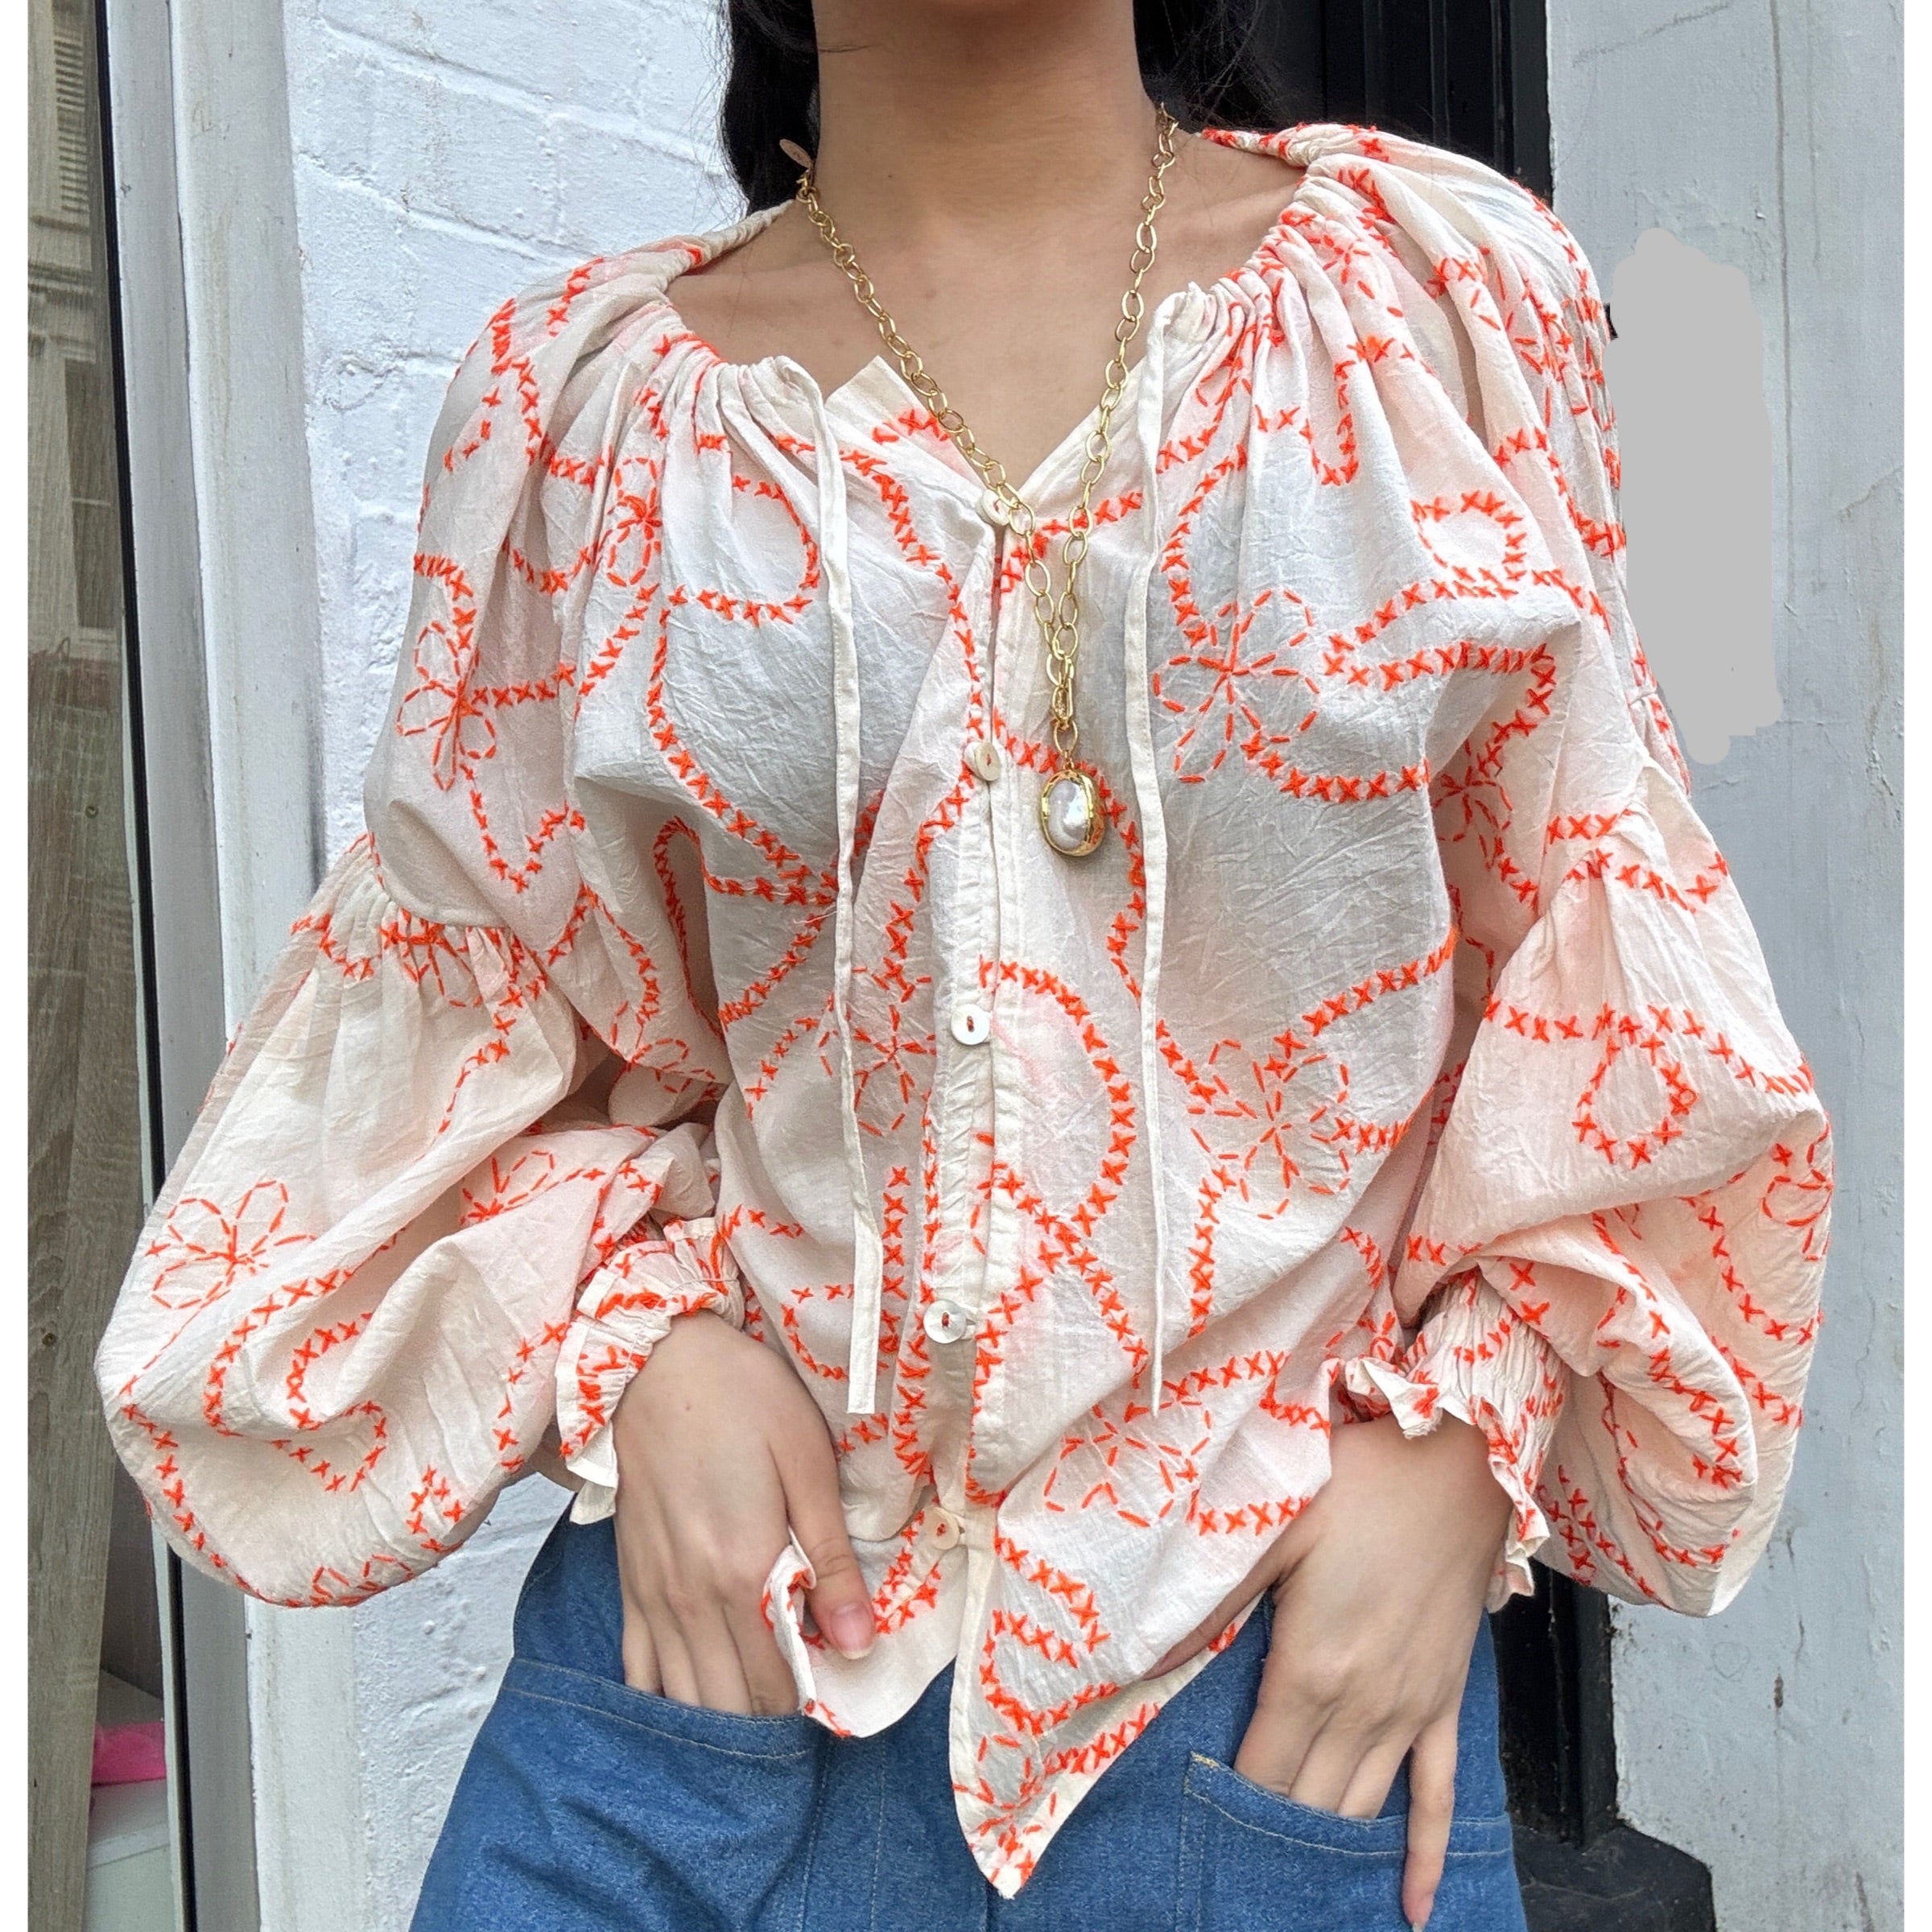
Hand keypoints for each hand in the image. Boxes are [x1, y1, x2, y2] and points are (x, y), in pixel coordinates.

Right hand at [610, 1310, 875, 1713]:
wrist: (655, 1361)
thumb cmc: (744, 1400)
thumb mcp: (807, 1466)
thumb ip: (830, 1561)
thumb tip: (858, 1644)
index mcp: (742, 1573)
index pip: (777, 1684)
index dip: (810, 1705)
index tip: (838, 1696)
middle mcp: (690, 1600)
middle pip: (729, 1706)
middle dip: (769, 1721)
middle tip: (805, 1706)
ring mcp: (652, 1596)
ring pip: (682, 1700)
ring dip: (721, 1718)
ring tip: (759, 1711)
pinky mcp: (628, 1582)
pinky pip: (639, 1671)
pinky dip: (668, 1697)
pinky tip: (695, 1698)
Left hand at [1152, 1415, 1509, 1930]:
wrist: (1456, 1461)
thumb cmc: (1356, 1483)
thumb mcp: (1268, 1527)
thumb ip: (1211, 1598)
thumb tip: (1142, 1651)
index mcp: (1309, 1669)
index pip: (1260, 1771)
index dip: (1227, 1803)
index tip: (1196, 1824)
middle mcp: (1362, 1707)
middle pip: (1307, 1800)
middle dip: (1268, 1834)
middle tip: (1230, 1866)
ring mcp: (1411, 1710)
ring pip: (1362, 1806)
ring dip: (1328, 1845)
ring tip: (1289, 1882)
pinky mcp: (1448, 1701)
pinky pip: (1440, 1796)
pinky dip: (1425, 1855)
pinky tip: (1412, 1907)